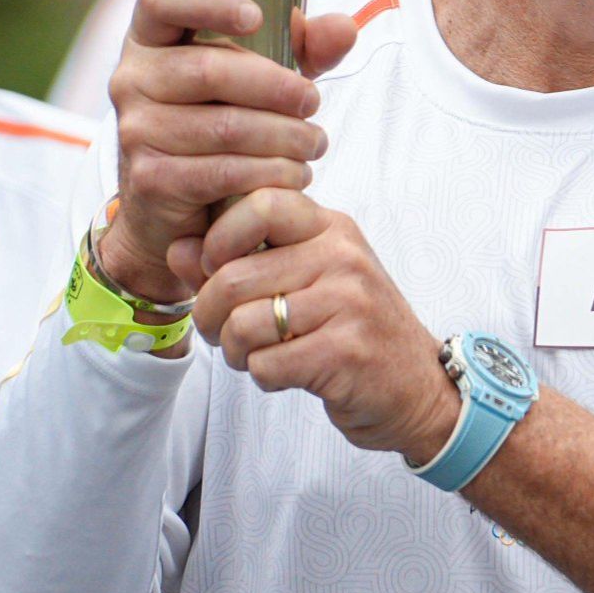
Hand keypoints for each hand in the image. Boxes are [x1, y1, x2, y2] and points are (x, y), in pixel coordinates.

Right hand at [95, 0, 371, 303]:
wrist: (175, 208)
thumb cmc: (221, 121)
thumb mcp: (262, 77)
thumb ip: (304, 47)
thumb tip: (344, 28)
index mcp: (151, 38)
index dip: (208, 0)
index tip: (258, 18)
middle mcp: (131, 78)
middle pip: (210, 69)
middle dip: (277, 87)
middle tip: (314, 103)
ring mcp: (135, 129)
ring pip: (225, 126)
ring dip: (285, 137)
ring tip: (314, 143)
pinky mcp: (150, 178)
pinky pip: (224, 171)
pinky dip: (271, 173)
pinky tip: (295, 175)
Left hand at [199, 190, 461, 462]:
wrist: (417, 390)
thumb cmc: (352, 331)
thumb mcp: (302, 282)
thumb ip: (238, 261)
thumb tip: (176, 249)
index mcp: (331, 228)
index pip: (259, 202)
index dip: (218, 237)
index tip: (216, 269)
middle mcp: (342, 256)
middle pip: (233, 275)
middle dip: (211, 315)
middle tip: (223, 333)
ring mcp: (348, 302)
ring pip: (243, 324)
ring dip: (235, 352)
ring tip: (256, 356)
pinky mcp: (346, 352)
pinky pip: (266, 364)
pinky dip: (263, 377)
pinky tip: (286, 374)